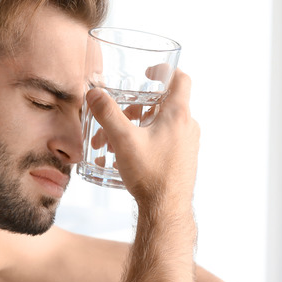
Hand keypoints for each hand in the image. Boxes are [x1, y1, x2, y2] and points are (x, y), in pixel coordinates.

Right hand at [85, 70, 198, 204]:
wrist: (166, 210)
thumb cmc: (150, 174)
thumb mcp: (123, 139)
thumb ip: (107, 114)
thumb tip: (94, 93)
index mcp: (178, 115)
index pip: (180, 79)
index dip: (163, 71)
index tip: (147, 74)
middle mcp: (187, 127)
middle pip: (161, 105)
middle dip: (134, 110)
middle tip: (115, 119)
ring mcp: (187, 145)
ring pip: (159, 126)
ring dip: (135, 129)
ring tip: (112, 145)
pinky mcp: (182, 161)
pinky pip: (163, 143)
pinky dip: (144, 143)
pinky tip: (123, 159)